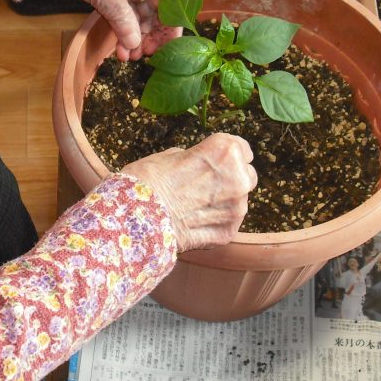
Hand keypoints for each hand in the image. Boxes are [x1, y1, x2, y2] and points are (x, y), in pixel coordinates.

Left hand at [22, 0, 177, 60]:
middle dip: (150, 32)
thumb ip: (122, 18)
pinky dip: (122, 29)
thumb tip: (135, 43)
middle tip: (146, 54)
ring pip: (137, 13)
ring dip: (135, 34)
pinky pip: (121, 13)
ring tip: (130, 56)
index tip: (170, 44)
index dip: (170, 20)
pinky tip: (122, 47)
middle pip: (155, 6)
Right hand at [122, 134, 256, 252]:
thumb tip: (200, 165)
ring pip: (238, 201)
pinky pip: (227, 223)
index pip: (241, 148)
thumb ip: (195, 159)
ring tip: (194, 206)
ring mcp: (236, 209)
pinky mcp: (229, 232)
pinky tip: (193, 221)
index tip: (218, 160)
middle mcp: (238, 179)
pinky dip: (215, 222)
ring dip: (222, 202)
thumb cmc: (147, 181)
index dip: (227, 154)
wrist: (134, 219)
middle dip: (230, 178)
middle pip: (246, 175)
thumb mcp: (169, 156)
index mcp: (224, 152)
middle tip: (205, 184)